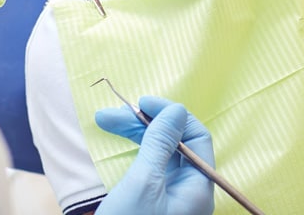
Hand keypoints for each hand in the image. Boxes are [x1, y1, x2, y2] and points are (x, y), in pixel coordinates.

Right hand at [95, 96, 214, 214]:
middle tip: (114, 113)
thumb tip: (177, 110)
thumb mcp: (143, 183)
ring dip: (135, 133)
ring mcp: (172, 196)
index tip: (142, 103)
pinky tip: (118, 138)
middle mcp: (189, 190)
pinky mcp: (154, 200)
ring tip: (105, 120)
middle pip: (175, 143)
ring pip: (159, 152)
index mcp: (198, 187)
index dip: (171, 115)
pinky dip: (134, 150)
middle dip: (145, 123)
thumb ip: (160, 144)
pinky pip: (150, 166)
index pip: (197, 137)